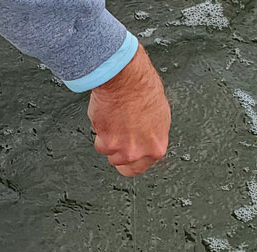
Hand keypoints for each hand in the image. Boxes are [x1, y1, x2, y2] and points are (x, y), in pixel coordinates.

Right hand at [88, 43, 170, 175]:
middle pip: (122, 162)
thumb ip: (150, 134)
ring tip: (113, 121)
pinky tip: (106, 117)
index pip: (140, 167)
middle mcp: (139, 151)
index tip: (126, 159)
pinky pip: (97, 141)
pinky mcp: (105, 139)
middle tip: (117, 135)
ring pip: (107, 152)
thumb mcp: (158, 116)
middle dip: (117, 150)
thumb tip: (145, 138)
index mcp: (156, 146)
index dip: (131, 162)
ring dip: (107, 139)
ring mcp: (121, 147)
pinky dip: (98, 131)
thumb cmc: (143, 88)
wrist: (125, 79)